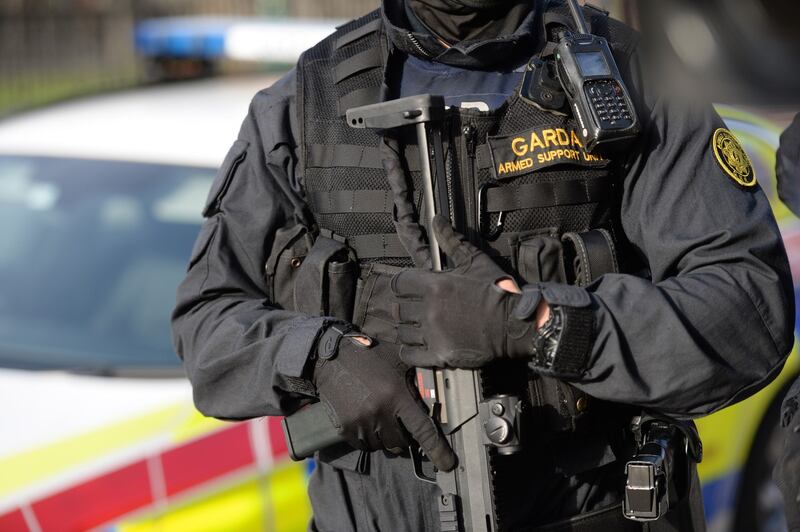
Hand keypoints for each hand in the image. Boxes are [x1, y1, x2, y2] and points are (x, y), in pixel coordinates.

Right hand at [311, 331, 455, 471]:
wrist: (331, 359)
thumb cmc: (370, 356)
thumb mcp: (399, 360)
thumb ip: (418, 376)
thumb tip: (441, 385)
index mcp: (396, 396)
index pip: (422, 429)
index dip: (437, 449)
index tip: (447, 464)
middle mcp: (379, 412)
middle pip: (401, 443)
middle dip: (404, 436)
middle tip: (399, 421)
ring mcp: (361, 422)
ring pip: (382, 445)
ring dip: (385, 437)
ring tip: (381, 417)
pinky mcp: (346, 428)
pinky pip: (364, 445)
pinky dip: (369, 438)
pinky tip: (367, 420)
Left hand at [391, 221, 544, 367]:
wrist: (515, 324)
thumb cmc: (496, 291)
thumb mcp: (475, 260)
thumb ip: (452, 240)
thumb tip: (437, 220)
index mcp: (434, 286)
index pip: (399, 283)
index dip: (402, 285)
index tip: (408, 288)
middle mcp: (429, 310)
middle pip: (398, 309)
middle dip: (404, 307)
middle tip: (413, 309)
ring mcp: (433, 334)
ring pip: (402, 332)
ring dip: (407, 329)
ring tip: (417, 327)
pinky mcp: (439, 355)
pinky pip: (410, 355)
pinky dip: (410, 352)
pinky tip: (416, 347)